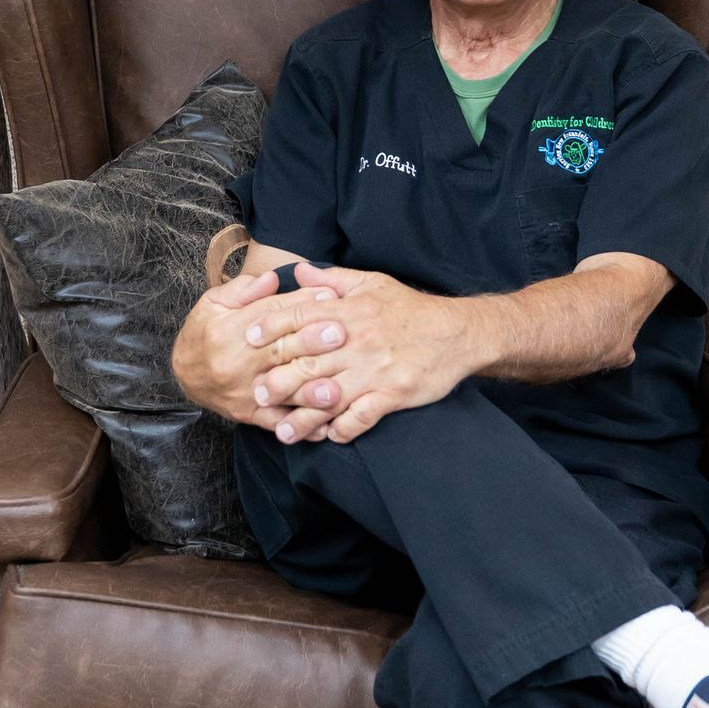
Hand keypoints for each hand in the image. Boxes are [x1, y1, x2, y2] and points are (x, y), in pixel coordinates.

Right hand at [170, 263, 341, 428]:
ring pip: (282, 390)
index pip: (270, 314)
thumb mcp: (214, 302)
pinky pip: (278, 422)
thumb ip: (243, 289)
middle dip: (312, 341)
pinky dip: (302, 424)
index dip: (301, 304)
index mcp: (228, 330)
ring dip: (311, 389)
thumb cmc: (205, 331)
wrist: (184, 374)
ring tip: (337, 386)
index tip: (330, 296)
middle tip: (340, 332)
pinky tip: (326, 425)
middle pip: (279, 350)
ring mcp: (244, 391)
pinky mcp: (249, 414)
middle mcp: (236, 362)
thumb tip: (272, 278)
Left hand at [249, 262, 481, 443]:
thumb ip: (332, 280)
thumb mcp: (372, 284)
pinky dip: (344, 428)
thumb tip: (296, 272)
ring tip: (283, 430)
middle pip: (308, 362)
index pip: (301, 316)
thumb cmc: (410, 309)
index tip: (249, 338)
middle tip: (256, 393)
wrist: (458, 332)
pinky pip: (362, 417)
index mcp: (351, 311)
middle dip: (279, 380)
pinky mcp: (394, 394)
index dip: (272, 326)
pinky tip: (329, 435)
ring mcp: (376, 370)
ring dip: (304, 417)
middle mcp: (359, 341)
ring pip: (330, 396)